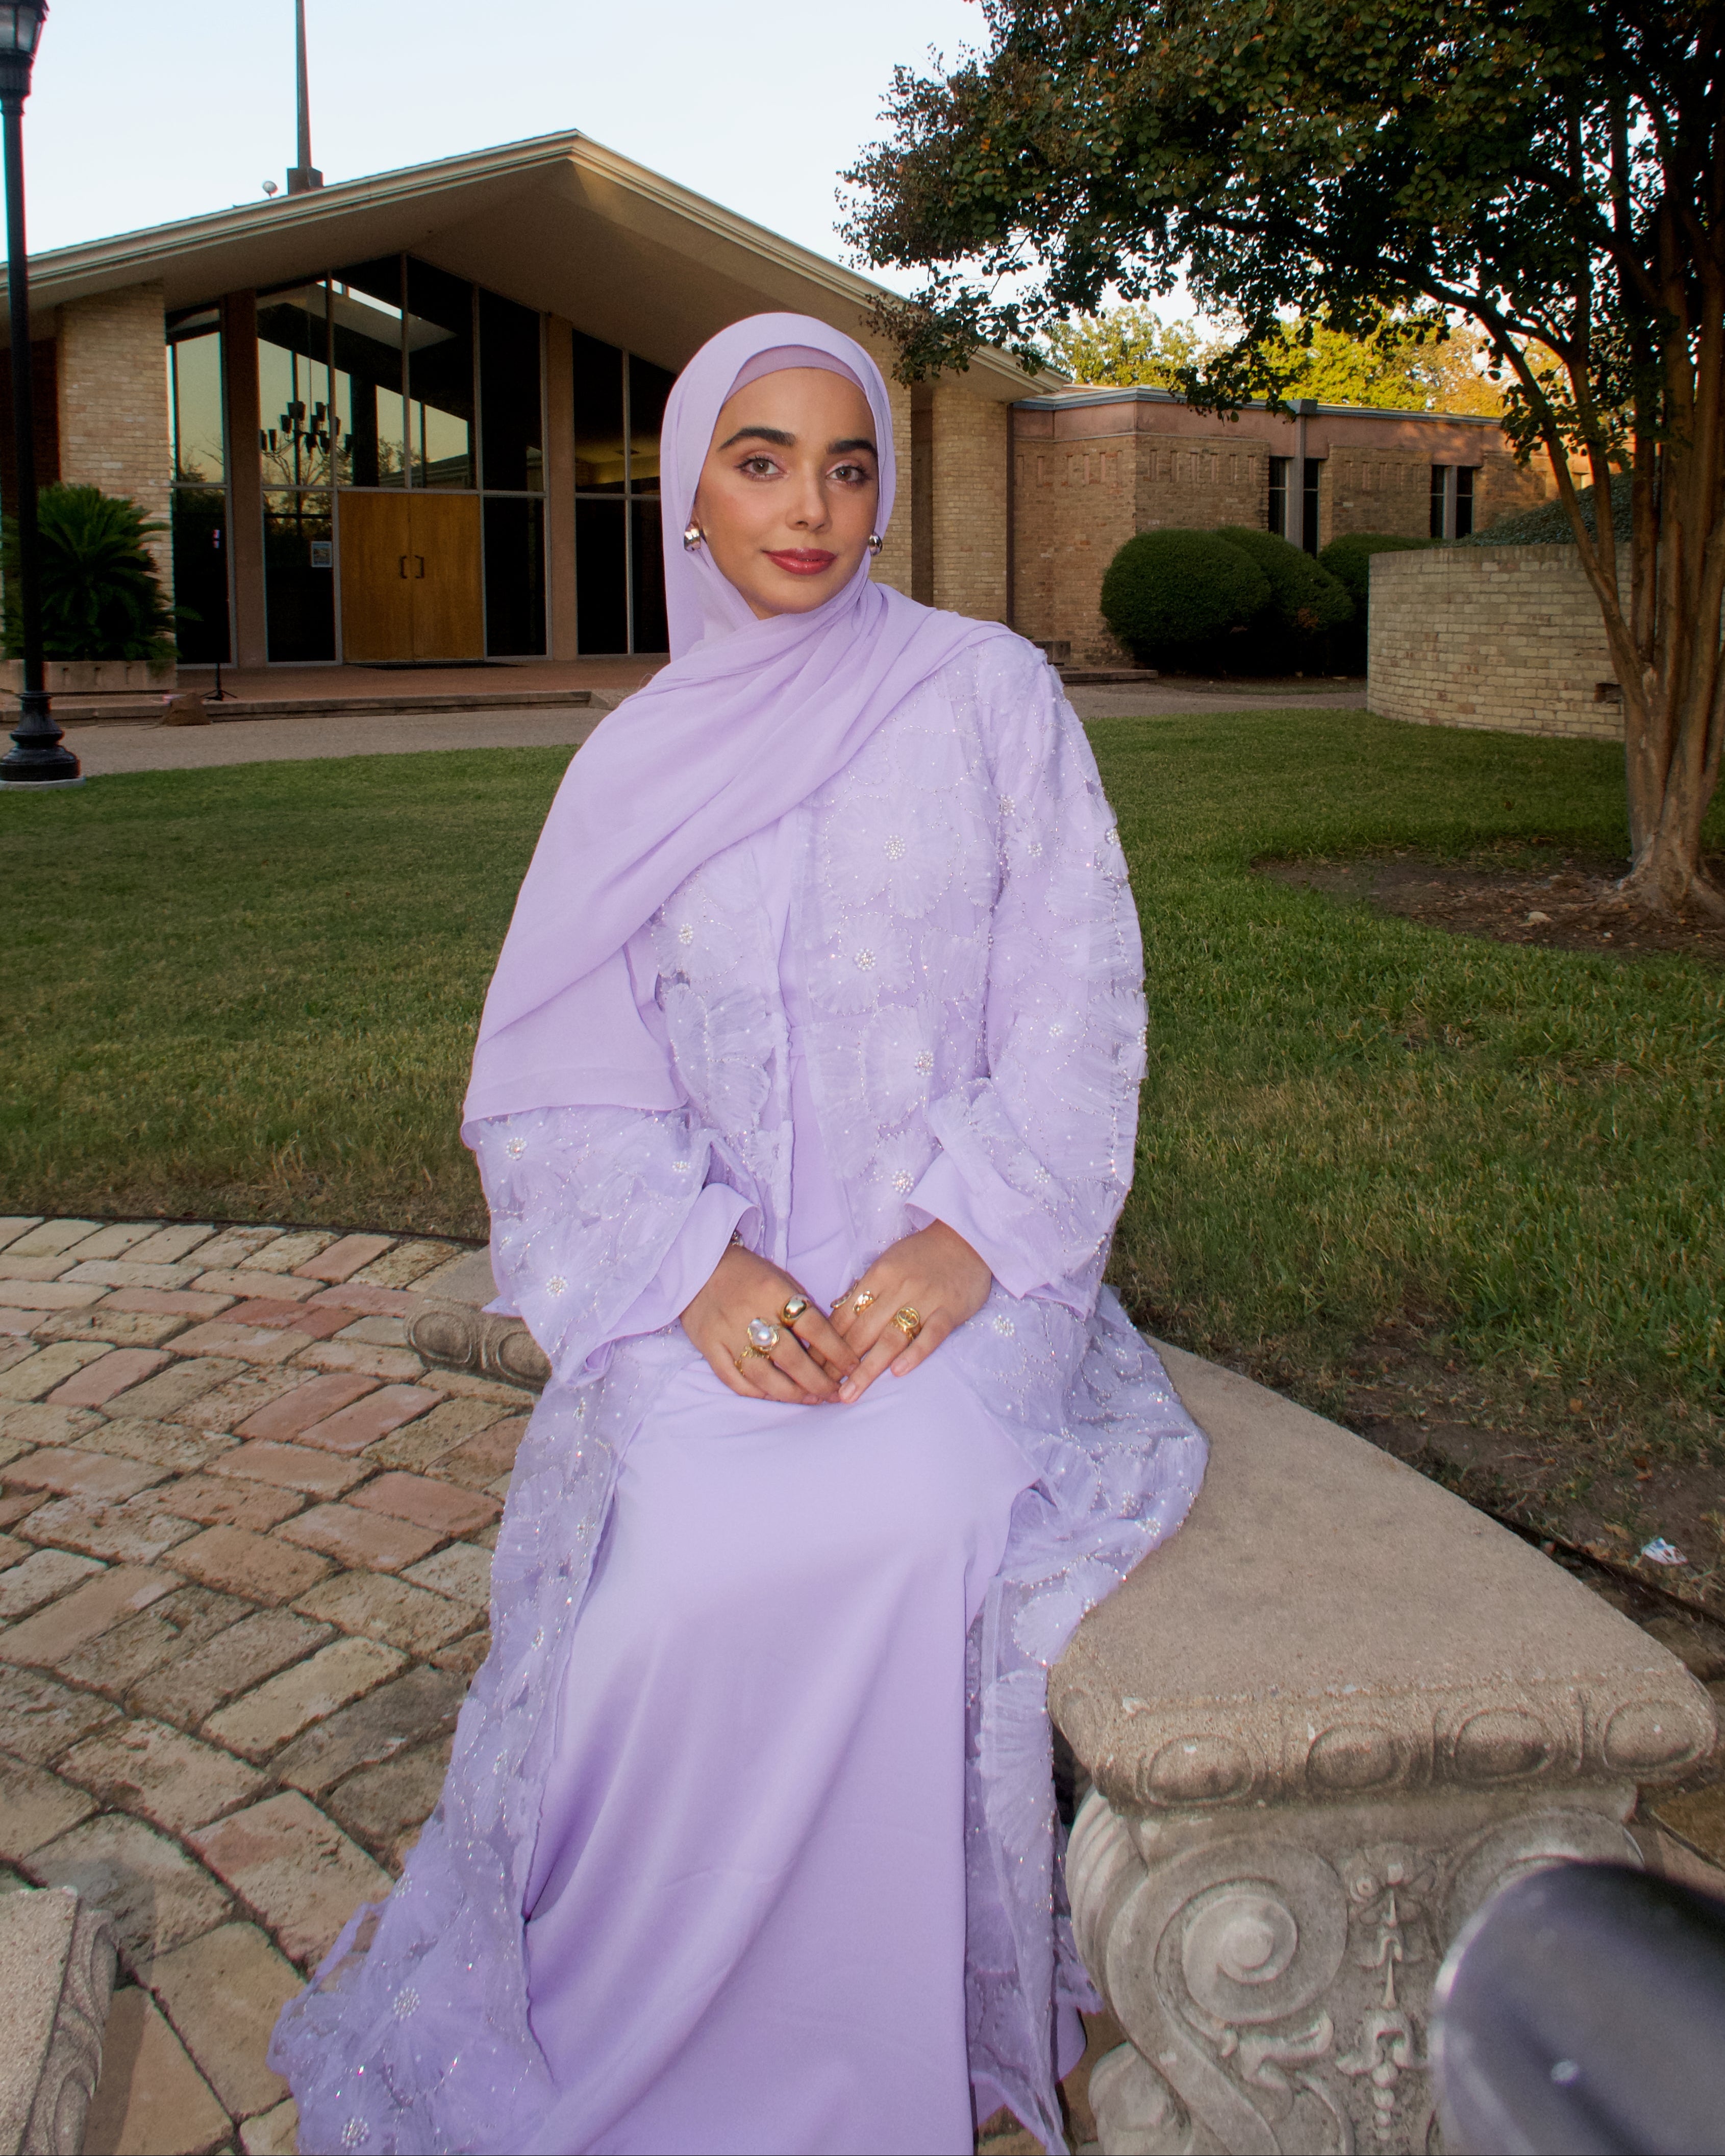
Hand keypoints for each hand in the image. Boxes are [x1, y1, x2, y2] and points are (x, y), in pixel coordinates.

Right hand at [681, 1243, 858, 1404]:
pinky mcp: (708, 1346)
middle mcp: (751, 1313)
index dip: (837, 1351)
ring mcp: (727, 1333)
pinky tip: (775, 1396)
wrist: (699, 1266)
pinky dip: (757, 1392)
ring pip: (763, 1375)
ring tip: (811, 1399)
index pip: (813, 1326)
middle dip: (817, 1380)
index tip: (852, 1368)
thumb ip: (802, 1308)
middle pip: (790, 1357)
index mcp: (774, 1291)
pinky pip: (734, 1379)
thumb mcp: (781, 1279)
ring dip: (791, 1393)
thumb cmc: (749, 1274)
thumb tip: (830, 1346)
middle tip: (834, 1393)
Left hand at [829, 1220, 992, 1403]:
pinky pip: (931, 1336)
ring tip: (850, 1394)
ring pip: (891, 1338)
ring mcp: (925, 1300)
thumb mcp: (887, 1263)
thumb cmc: (922, 1254)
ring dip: (868, 1369)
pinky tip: (898, 1373)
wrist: (967, 1239)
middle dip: (839, 1363)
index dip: (826, 1344)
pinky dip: (915, 1354)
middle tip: (823, 1389)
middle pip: (862, 1331)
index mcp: (878, 1275)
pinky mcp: (950, 1311)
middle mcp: (898, 1288)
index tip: (814, 1368)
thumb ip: (864, 1290)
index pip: (845, 1315)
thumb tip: (836, 1317)